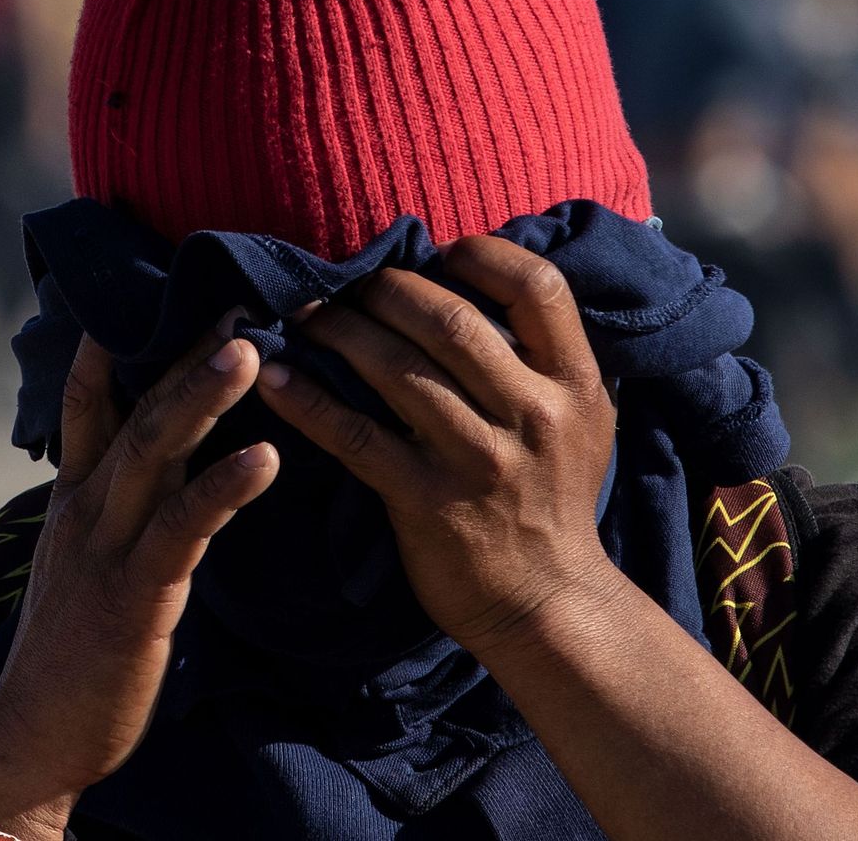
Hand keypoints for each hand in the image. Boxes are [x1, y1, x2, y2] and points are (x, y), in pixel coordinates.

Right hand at [0, 325, 276, 838]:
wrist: (35, 737)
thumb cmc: (78, 649)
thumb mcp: (92, 561)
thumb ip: (126, 506)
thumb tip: (170, 462)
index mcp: (76, 498)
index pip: (89, 403)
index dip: (112, 344)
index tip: (153, 286)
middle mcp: (86, 509)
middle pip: (132, 411)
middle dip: (180, 352)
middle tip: (232, 298)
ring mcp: (105, 549)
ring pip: (151, 453)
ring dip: (200, 398)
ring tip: (246, 349)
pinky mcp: (134, 596)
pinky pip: (182, 529)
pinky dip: (223, 489)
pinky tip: (265, 457)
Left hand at [255, 236, 620, 655]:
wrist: (547, 602)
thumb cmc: (554, 500)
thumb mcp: (583, 421)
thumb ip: (546, 357)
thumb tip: (482, 285)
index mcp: (576, 384)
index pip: (537, 286)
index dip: (480, 255)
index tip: (436, 254)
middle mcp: (533, 414)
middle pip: (451, 319)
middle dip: (387, 290)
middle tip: (352, 286)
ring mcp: (478, 459)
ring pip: (397, 369)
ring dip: (339, 331)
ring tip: (306, 316)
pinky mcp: (425, 500)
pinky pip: (355, 436)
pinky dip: (308, 400)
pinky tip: (274, 377)